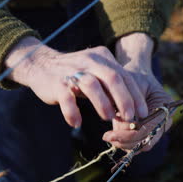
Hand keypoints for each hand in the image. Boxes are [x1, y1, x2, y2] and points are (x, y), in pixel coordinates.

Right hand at [4, 36, 148, 127]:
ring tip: (108, 118)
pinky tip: (76, 123)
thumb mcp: (95, 72)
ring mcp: (72, 72)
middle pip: (113, 78)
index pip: (124, 76)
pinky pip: (67, 98)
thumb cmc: (73, 74)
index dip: (135, 95)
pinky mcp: (57, 83)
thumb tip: (129, 110)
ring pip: (92, 85)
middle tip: (130, 118)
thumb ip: (111, 86)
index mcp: (102, 58)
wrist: (40, 65)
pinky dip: (72, 112)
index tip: (142, 113)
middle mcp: (89, 62)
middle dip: (125, 99)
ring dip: (103, 104)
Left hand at [102, 33, 172, 152]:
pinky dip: (123, 141)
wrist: (137, 76)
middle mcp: (165, 121)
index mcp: (166, 107)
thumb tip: (121, 125)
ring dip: (122, 142)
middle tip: (106, 136)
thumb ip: (127, 104)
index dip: (128, 136)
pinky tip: (112, 133)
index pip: (148, 130)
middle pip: (145, 143)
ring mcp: (157, 129)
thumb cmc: (133, 77)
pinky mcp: (147, 132)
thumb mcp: (129, 86)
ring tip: (109, 133)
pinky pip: (136, 144)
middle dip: (124, 142)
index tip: (109, 135)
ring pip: (140, 146)